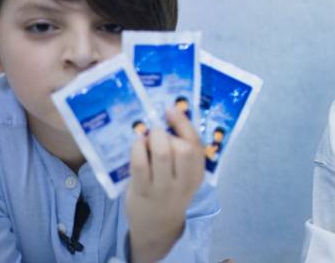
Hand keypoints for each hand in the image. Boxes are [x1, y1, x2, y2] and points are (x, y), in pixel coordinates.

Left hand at [126, 108, 204, 262]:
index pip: (196, 145)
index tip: (170, 109)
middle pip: (183, 149)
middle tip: (157, 133)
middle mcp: (184, 182)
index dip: (183, 123)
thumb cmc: (170, 191)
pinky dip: (138, 148)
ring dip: (154, 138)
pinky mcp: (142, 192)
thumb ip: (181, 152)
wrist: (157, 226)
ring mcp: (163, 188)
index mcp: (197, 174)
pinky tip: (137, 144)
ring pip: (162, 154)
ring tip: (147, 137)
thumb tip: (168, 115)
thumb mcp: (184, 176)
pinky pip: (140, 165)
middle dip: (168, 134)